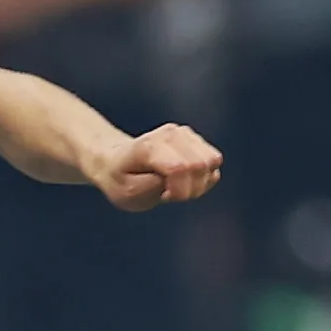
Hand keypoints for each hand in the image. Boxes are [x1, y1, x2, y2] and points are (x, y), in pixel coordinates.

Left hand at [94, 124, 222, 211]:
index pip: (181, 168)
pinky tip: (185, 180)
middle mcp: (170, 134)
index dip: (180, 191)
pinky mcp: (195, 138)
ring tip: (178, 186)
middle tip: (171, 194)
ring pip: (212, 161)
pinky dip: (204, 176)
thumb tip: (176, 179)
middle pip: (201, 164)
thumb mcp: (126, 193)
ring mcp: (184, 133)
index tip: (164, 197)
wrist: (116, 162)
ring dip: (200, 182)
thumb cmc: (121, 179)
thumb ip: (151, 187)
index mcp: (149, 147)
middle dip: (192, 189)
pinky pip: (213, 161)